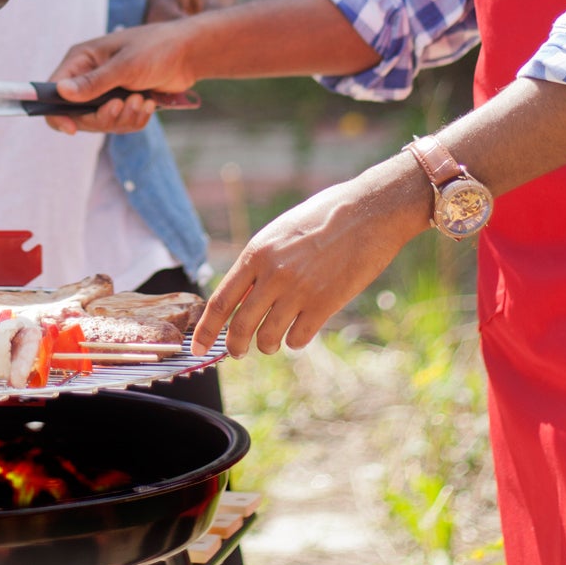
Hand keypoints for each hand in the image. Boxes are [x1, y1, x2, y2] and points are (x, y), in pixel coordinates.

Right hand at [40, 19, 197, 134]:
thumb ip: (93, 82)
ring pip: (101, 123)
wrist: (189, 53)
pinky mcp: (123, 102)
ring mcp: (106, 91)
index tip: (71, 129)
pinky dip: (135, 119)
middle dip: (102, 116)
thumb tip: (61, 92)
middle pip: (78, 114)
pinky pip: (120, 124)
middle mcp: (89, 77)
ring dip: (123, 117)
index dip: (58, 112)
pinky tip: (149, 103)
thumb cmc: (156, 48)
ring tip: (142, 100)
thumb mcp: (125, 65)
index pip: (54, 91)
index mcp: (81, 60)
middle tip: (122, 106)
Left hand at [192, 153, 427, 356]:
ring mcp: (299, 291)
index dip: (205, 329)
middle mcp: (272, 275)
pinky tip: (301, 330)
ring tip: (272, 341)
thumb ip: (260, 263)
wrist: (369, 212)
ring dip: (267, 345)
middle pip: (240, 327)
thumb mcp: (281, 233)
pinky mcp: (325, 305)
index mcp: (256, 253)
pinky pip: (298, 339)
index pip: (221, 301)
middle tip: (238, 352)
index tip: (196, 347)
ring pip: (268, 338)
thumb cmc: (324, 217)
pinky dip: (295, 340)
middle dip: (235, 347)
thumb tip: (243, 295)